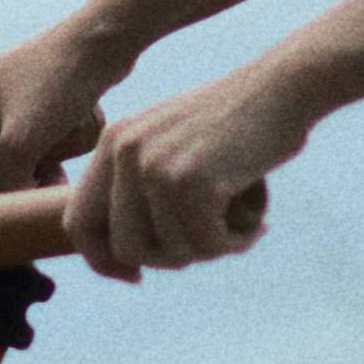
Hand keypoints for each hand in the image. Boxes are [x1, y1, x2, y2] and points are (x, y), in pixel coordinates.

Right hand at [0, 18, 143, 179]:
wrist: (102, 43)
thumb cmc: (56, 83)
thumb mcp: (23, 141)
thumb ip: (4, 182)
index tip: (19, 191)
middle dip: (21, 174)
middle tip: (49, 179)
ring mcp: (6, 98)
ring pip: (19, 153)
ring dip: (42, 164)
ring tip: (63, 166)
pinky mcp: (35, 99)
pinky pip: (38, 138)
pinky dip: (55, 147)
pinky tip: (73, 146)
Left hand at [67, 60, 325, 278]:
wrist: (285, 87)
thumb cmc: (237, 126)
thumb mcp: (172, 146)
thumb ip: (139, 190)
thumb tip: (122, 259)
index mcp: (112, 142)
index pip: (78, 222)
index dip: (103, 261)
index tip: (136, 276)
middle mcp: (125, 151)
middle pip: (125, 248)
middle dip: (169, 259)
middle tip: (209, 244)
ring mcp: (156, 165)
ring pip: (170, 252)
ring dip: (210, 249)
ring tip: (240, 226)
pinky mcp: (193, 181)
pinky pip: (206, 245)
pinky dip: (234, 243)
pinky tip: (255, 224)